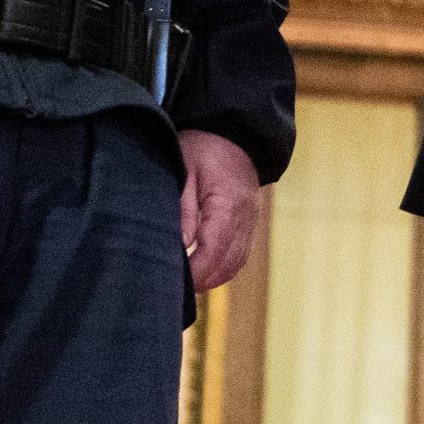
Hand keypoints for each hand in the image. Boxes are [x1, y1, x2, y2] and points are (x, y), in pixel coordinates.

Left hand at [179, 130, 262, 291]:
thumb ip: (183, 208)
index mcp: (229, 207)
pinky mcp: (249, 225)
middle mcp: (245, 220)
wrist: (234, 134)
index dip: (194, 272)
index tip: (173, 283)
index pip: (213, 251)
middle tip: (173, 289)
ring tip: (186, 283)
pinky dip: (221, 268)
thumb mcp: (185, 170)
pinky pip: (238, 256)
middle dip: (202, 281)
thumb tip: (181, 244)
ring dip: (212, 277)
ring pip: (235, 265)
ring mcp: (251, 224)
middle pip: (227, 265)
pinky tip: (202, 270)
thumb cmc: (204, 148)